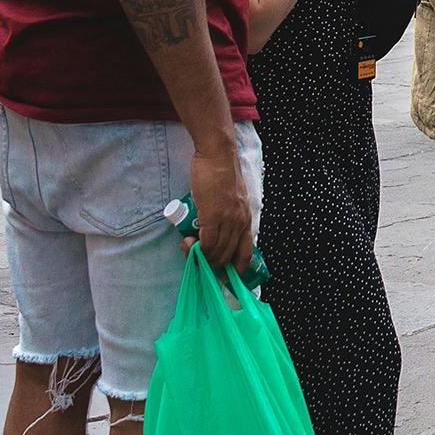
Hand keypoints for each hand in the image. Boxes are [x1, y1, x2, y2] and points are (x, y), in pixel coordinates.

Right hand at [186, 139, 254, 270]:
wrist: (217, 156)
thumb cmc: (221, 174)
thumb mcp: (232, 199)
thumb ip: (228, 215)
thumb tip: (212, 231)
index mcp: (246, 219)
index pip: (246, 253)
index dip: (235, 270)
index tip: (224, 278)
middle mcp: (240, 223)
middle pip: (227, 257)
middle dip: (210, 265)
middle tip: (194, 260)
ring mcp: (228, 220)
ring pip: (215, 252)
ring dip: (200, 257)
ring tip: (188, 249)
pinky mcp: (213, 215)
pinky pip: (206, 242)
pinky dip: (196, 249)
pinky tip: (188, 244)